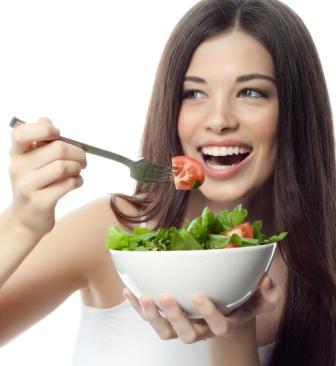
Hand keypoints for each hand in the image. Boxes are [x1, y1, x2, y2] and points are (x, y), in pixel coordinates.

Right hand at [8, 117, 86, 237]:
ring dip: (78, 168)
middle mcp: (18, 168)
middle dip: (78, 153)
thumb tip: (45, 119)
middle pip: (57, 149)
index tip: (58, 133)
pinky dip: (78, 181)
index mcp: (17, 153)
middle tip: (83, 159)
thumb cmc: (35, 184)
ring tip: (78, 171)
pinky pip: (68, 184)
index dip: (43, 129)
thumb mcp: (32, 161)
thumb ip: (40, 140)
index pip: (21, 133)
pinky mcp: (40, 202)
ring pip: (64, 167)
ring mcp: (28, 186)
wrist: (26, 218)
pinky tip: (76, 182)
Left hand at [123, 273, 280, 343]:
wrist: (226, 311)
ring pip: (165, 332)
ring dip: (152, 316)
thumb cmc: (242, 302)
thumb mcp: (260, 298)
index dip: (208, 315)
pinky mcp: (168, 319)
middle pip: (188, 335)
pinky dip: (138, 308)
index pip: (219, 328)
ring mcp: (183, 326)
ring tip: (143, 296)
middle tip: (166, 296)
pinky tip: (129, 290)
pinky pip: (151, 319)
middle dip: (176, 317)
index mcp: (224, 324)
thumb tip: (267, 279)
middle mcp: (202, 330)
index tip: (199, 295)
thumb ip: (267, 292)